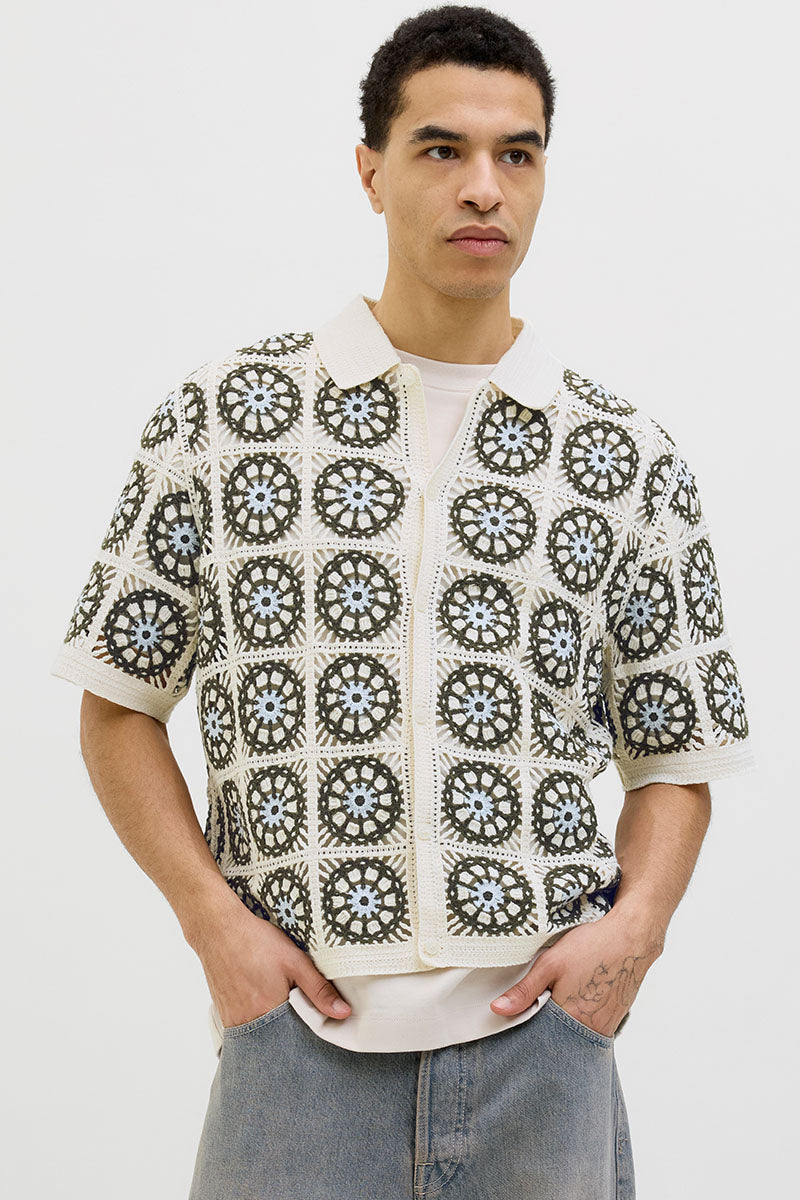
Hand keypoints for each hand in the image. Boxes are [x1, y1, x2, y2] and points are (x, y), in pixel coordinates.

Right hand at [187, 896, 351, 1026]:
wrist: (218, 929)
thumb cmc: (256, 942)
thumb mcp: (295, 962)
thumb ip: (319, 990)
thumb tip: (343, 1013)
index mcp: (267, 1013)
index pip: (295, 1040)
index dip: (307, 1034)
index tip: (317, 1027)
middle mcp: (247, 1023)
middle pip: (275, 1039)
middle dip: (289, 1033)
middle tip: (296, 1013)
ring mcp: (232, 1020)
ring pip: (259, 1034)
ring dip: (272, 1026)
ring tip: (277, 1004)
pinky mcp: (223, 1013)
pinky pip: (244, 1027)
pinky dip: (256, 1019)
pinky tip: (260, 1001)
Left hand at [489, 907, 663, 1037]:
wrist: (634, 937)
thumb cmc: (593, 947)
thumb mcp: (551, 963)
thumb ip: (524, 991)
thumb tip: (497, 1009)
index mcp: (571, 1020)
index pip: (541, 1042)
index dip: (527, 1034)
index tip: (515, 1026)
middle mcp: (591, 1031)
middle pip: (559, 1041)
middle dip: (544, 1031)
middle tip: (539, 1009)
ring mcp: (606, 1026)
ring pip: (575, 1035)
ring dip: (563, 1025)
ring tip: (557, 1002)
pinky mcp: (615, 1019)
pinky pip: (590, 1029)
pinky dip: (579, 1019)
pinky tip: (575, 1000)